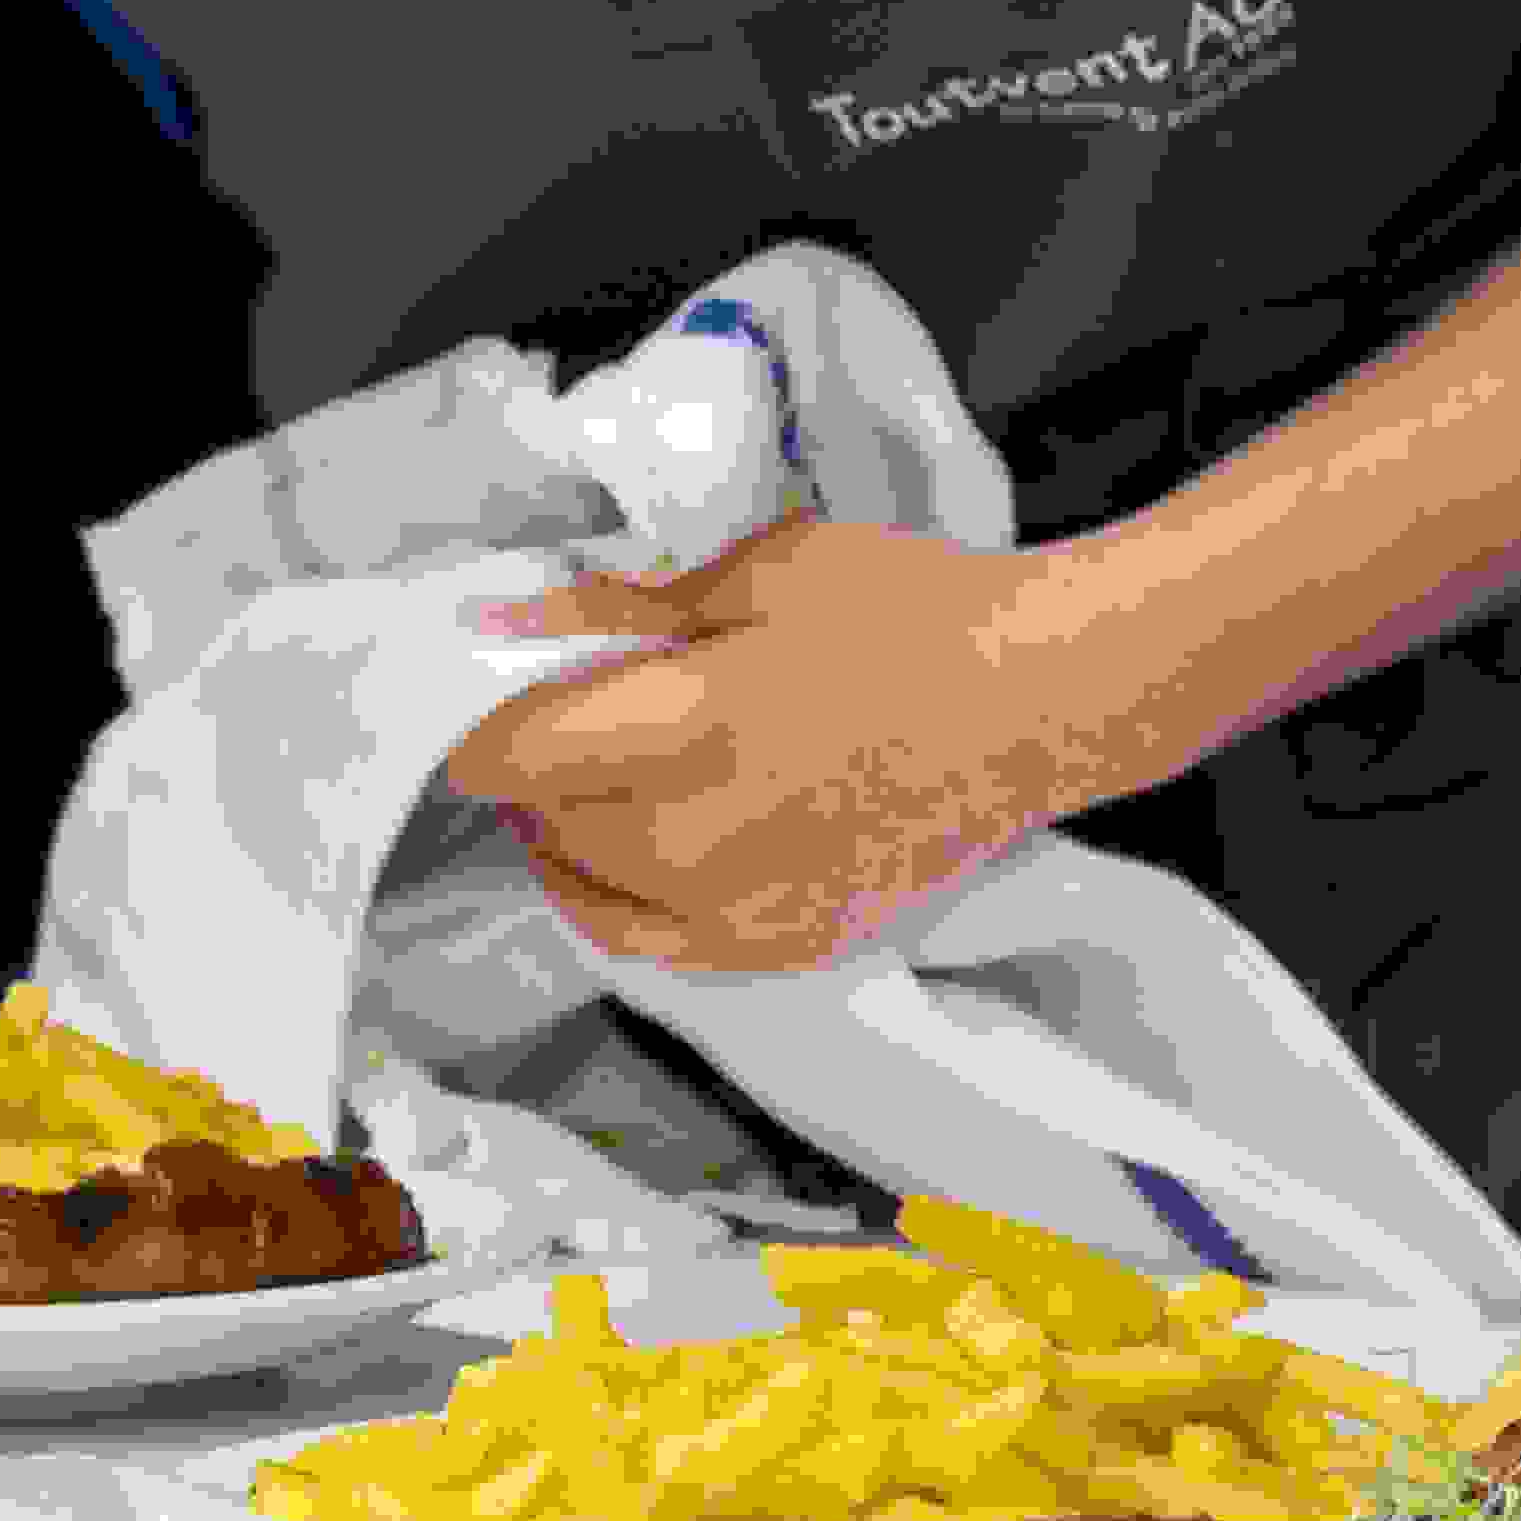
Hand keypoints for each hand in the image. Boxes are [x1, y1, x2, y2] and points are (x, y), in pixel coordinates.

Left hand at [439, 518, 1151, 972]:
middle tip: (566, 719)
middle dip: (533, 770)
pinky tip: (636, 847)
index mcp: (681, 732)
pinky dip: (620, 895)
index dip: (479, 722)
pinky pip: (649, 940)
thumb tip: (502, 619)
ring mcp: (735, 914)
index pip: (506, 755)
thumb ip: (622, 606)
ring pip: (582, 886)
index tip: (488, 690)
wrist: (1041, 703)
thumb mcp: (757, 569)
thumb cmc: (904, 611)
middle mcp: (691, 842)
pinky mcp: (778, 951)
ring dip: (568, 833)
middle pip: (542, 818)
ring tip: (602, 777)